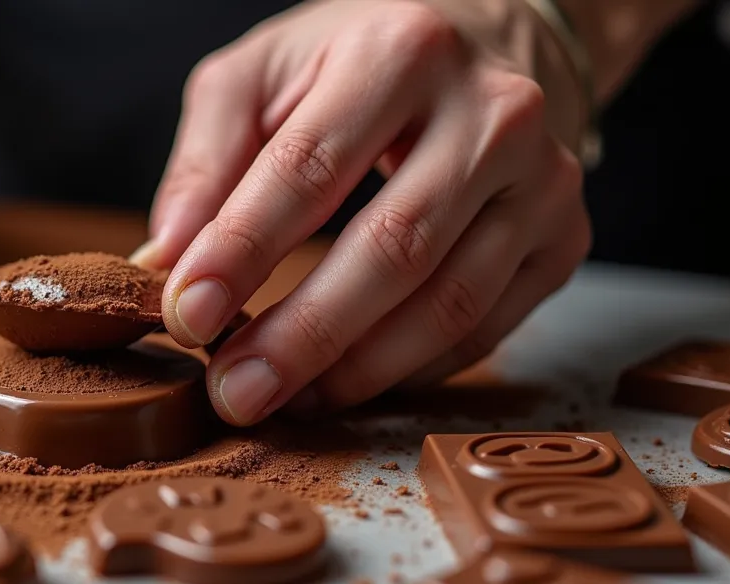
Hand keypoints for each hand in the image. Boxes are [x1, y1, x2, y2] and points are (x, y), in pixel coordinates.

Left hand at [140, 0, 590, 425]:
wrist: (496, 38)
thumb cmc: (356, 60)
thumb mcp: (262, 74)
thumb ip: (207, 160)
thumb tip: (165, 261)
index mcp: (401, 51)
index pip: (308, 167)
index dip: (242, 251)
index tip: (186, 315)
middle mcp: (492, 112)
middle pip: (391, 248)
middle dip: (302, 334)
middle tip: (233, 391)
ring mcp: (543, 182)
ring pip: (447, 304)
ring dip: (355, 370)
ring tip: (281, 399)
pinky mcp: (564, 240)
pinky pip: (482, 330)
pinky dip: (407, 371)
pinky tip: (344, 383)